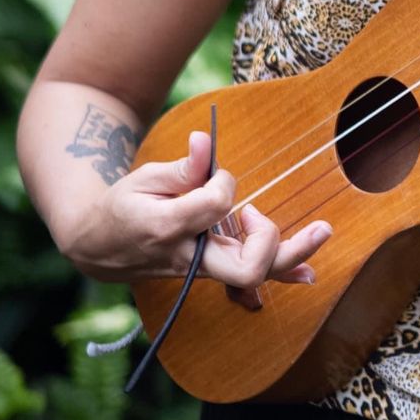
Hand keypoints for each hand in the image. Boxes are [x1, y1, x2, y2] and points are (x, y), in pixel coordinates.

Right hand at [62, 130, 332, 290]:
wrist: (98, 249)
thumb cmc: (122, 207)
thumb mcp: (143, 178)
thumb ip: (181, 167)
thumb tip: (205, 139)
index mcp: (169, 227)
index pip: (216, 202)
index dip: (222, 180)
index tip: (212, 171)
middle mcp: (190, 257)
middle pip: (248, 266)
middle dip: (277, 240)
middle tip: (292, 211)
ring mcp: (201, 270)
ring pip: (253, 275)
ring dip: (292, 254)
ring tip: (322, 230)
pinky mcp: (209, 271)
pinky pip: (248, 280)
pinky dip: (280, 272)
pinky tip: (307, 270)